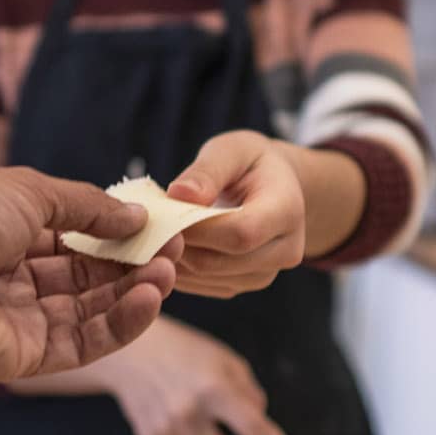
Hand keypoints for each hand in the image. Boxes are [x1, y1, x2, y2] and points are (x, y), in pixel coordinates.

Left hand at [0, 167, 177, 382]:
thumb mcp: (28, 192)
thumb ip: (87, 207)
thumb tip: (136, 214)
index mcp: (6, 233)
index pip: (75, 237)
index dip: (118, 232)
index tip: (161, 225)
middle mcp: (12, 278)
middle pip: (88, 276)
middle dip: (134, 262)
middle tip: (176, 249)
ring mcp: (18, 319)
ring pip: (91, 311)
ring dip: (135, 292)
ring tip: (169, 271)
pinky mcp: (23, 357)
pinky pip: (83, 343)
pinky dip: (121, 323)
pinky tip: (150, 299)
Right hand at [94, 315, 287, 434]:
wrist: (131, 353)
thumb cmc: (185, 352)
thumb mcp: (224, 360)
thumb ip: (249, 392)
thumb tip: (260, 426)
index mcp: (214, 388)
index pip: (251, 426)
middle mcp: (190, 412)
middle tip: (225, 425)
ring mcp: (167, 429)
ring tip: (193, 411)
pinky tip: (173, 414)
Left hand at [168, 130, 306, 297]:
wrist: (276, 186)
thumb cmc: (251, 163)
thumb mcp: (233, 150)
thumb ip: (207, 170)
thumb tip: (178, 194)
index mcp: (287, 211)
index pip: (241, 233)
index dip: (197, 228)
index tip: (164, 212)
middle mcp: (284, 251)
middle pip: (220, 261)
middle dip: (179, 243)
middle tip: (147, 223)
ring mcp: (264, 274)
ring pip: (207, 276)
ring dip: (174, 257)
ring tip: (154, 230)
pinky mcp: (243, 284)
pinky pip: (202, 284)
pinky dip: (178, 268)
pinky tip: (166, 244)